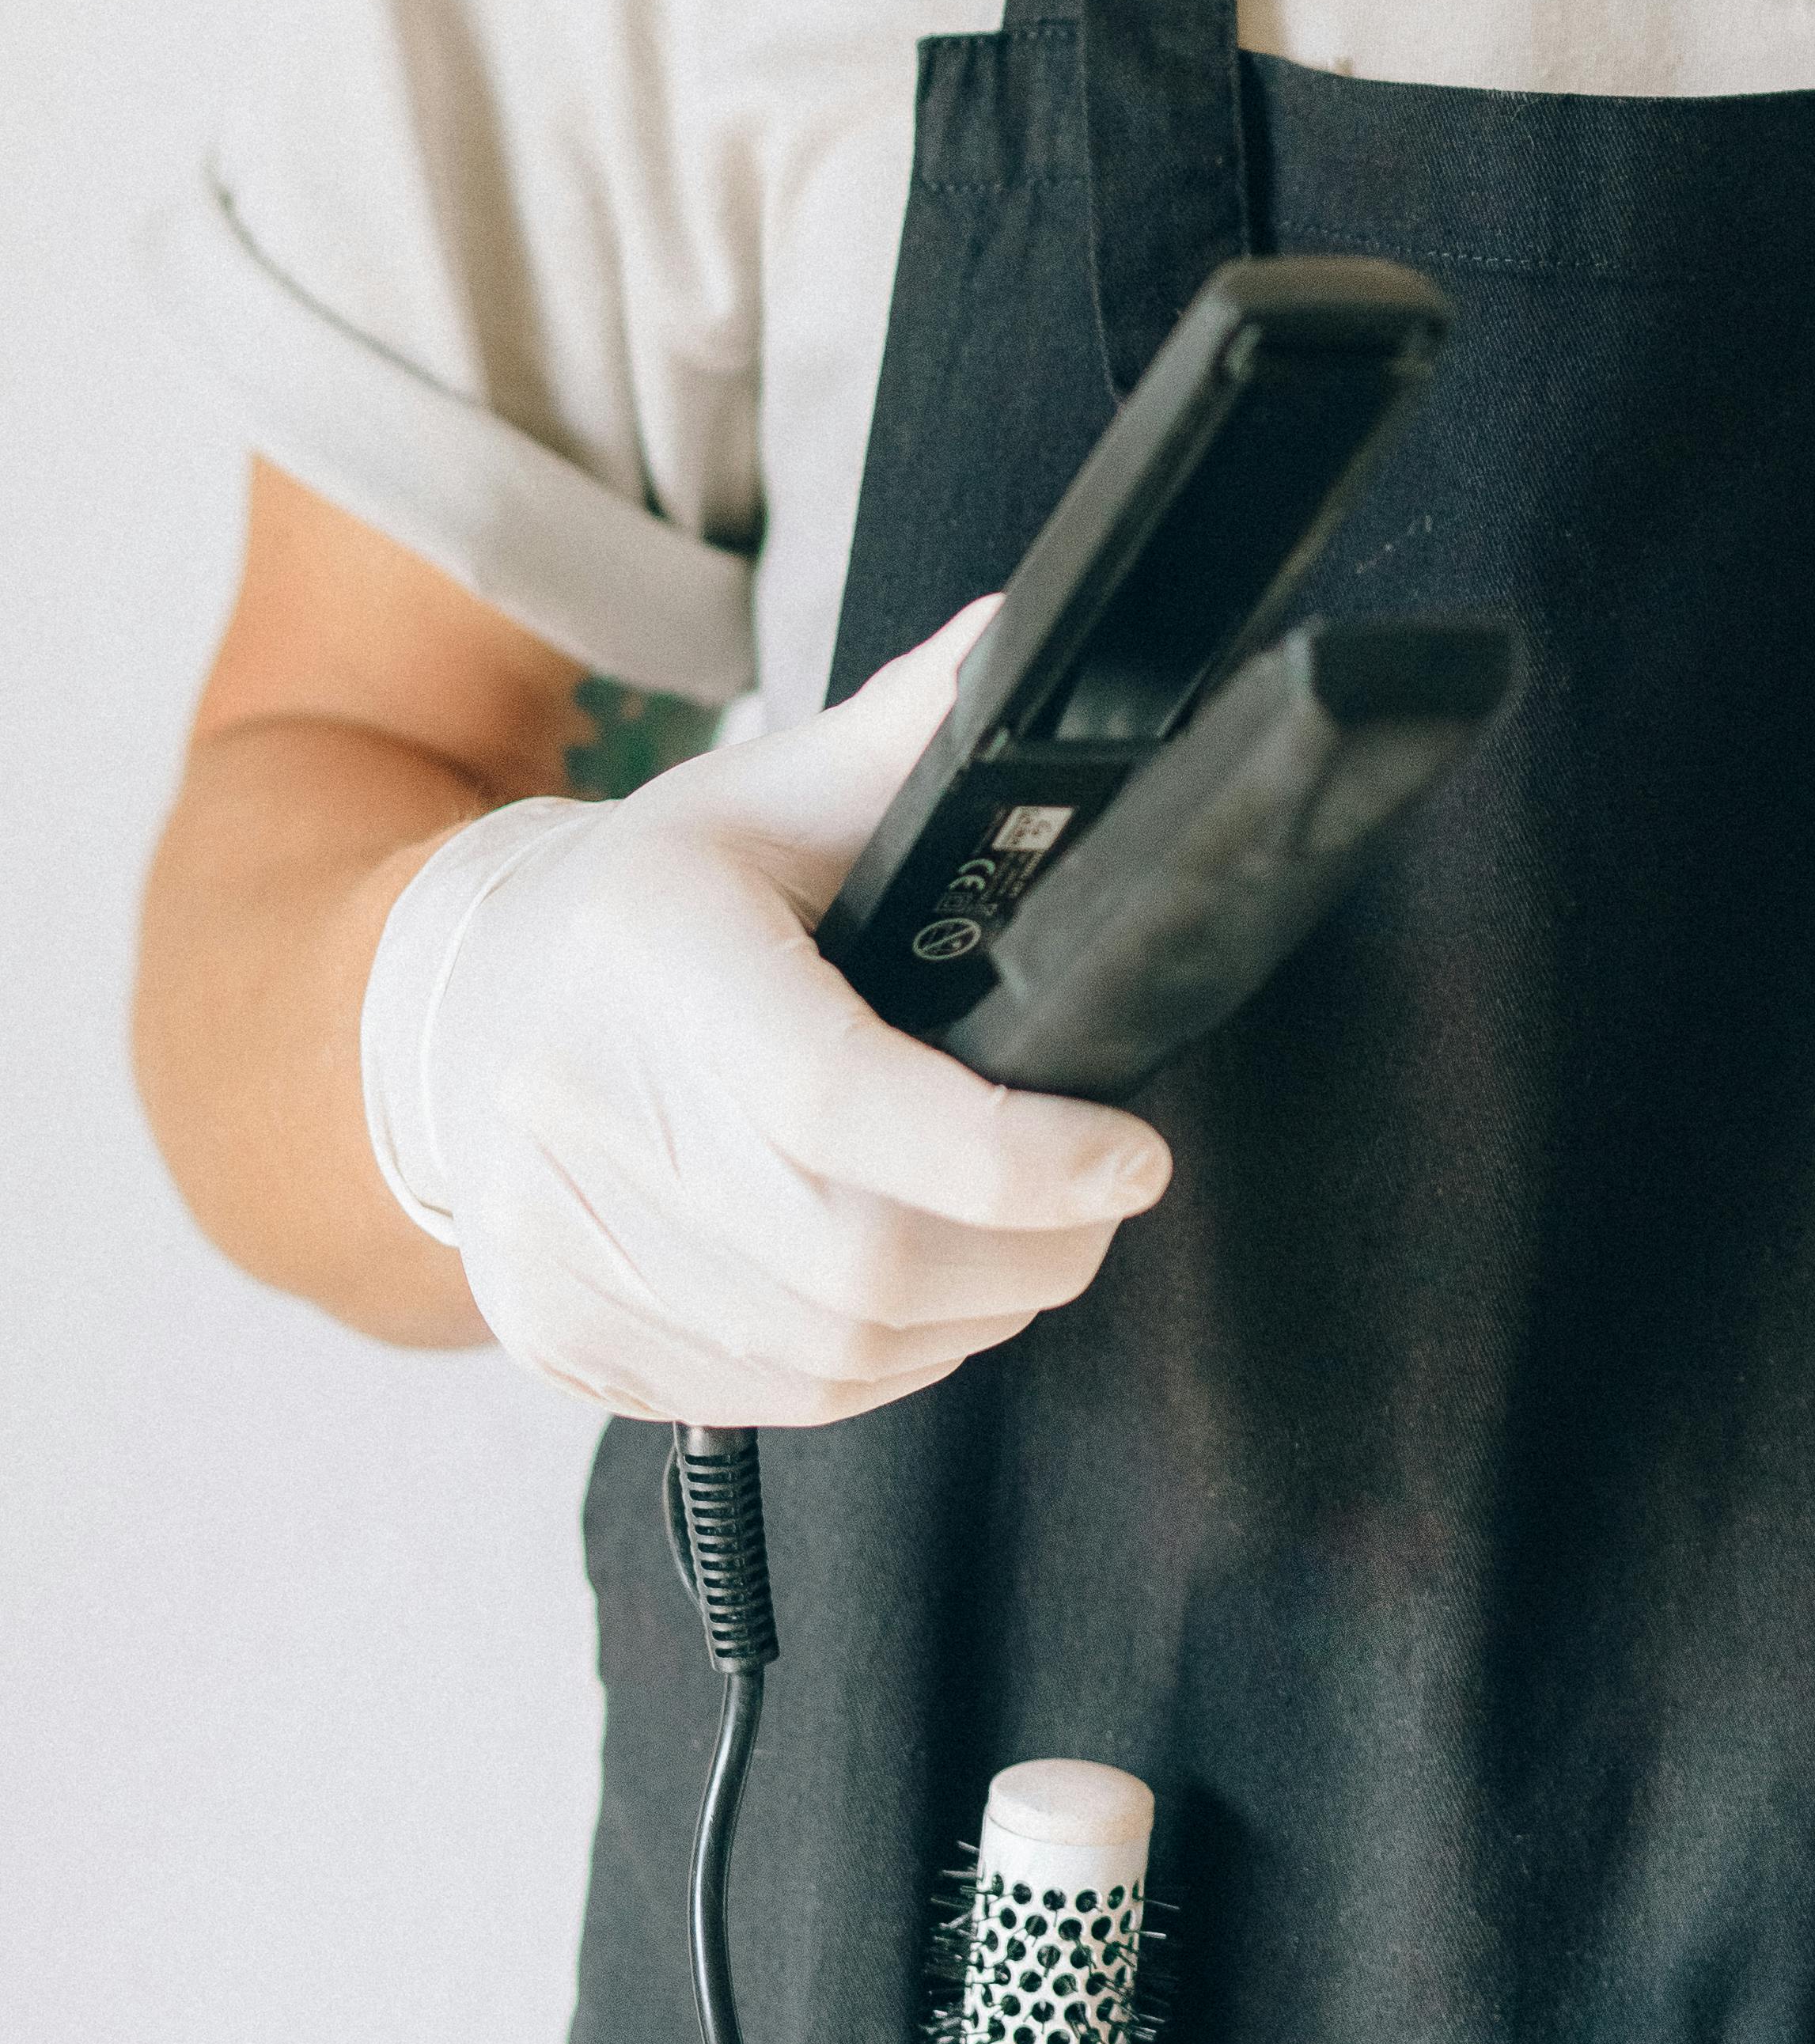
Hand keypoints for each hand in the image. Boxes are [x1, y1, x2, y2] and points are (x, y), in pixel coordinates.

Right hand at [359, 606, 1170, 1424]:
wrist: (457, 1004)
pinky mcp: (560, 1331)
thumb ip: (909, 732)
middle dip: (1026, 1252)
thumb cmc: (646, 898)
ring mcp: (557, 1240)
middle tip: (1101, 1206)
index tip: (1128, 1153)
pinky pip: (762, 1397)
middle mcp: (579, 1106)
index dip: (1012, 1155)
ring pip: (821, 1354)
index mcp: (648, 950)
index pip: (839, 1096)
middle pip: (849, 1259)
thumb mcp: (768, 793)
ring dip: (965, 1320)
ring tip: (1027, 1251)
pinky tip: (918, 1301)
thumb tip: (1026, 646)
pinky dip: (875, 1369)